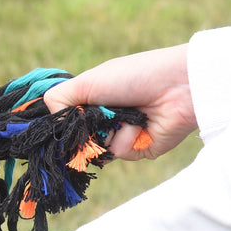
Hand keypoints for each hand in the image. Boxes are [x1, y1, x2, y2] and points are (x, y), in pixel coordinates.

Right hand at [44, 43, 196, 159]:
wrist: (179, 86)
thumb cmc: (134, 76)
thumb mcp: (88, 81)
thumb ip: (59, 99)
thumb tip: (51, 123)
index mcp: (94, 101)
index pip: (67, 121)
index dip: (62, 125)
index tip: (59, 126)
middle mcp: (107, 119)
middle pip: (77, 140)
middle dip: (83, 131)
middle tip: (96, 116)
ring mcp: (123, 135)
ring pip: (97, 150)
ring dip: (109, 132)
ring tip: (127, 114)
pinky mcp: (140, 149)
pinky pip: (120, 153)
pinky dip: (128, 139)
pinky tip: (141, 124)